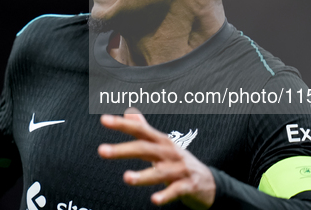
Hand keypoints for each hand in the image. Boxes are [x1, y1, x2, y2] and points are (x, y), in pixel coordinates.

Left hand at [98, 108, 215, 208]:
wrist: (209, 182)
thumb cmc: (178, 161)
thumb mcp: (162, 143)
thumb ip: (144, 128)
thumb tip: (128, 111)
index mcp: (161, 141)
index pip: (140, 130)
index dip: (122, 124)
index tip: (104, 120)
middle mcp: (169, 152)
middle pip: (144, 149)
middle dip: (123, 150)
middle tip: (102, 150)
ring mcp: (180, 169)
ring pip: (160, 172)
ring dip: (143, 175)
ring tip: (126, 178)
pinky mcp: (188, 186)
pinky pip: (176, 191)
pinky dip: (166, 195)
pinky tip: (154, 200)